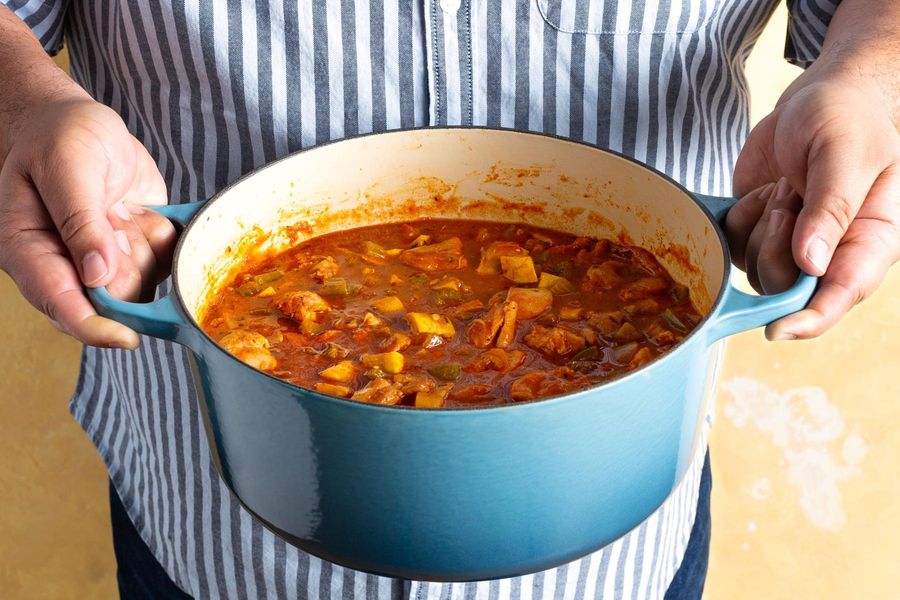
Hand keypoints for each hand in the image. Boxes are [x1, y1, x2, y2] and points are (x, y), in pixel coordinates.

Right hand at [0, 95, 175, 347]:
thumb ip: (80, 219)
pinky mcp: (134, 252)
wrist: (80, 122)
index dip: (95, 327)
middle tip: (118, 217)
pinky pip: (163, 262)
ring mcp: (103, 263)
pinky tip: (142, 211)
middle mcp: (66, 266)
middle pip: (109, 304)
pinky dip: (163, 237)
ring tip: (125, 207)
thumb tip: (96, 275)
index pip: (60, 304)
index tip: (127, 337)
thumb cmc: (60, 136)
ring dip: (146, 246)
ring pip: (141, 284)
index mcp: (29, 250)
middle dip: (128, 264)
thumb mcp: (68, 165)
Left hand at [726, 62, 899, 339]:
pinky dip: (739, 217)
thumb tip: (811, 265)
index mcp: (869, 241)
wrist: (823, 94)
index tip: (777, 329)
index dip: (809, 319)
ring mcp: (792, 243)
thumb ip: (830, 207)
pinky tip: (763, 190)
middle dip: (773, 250)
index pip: (841, 295)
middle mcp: (830, 252)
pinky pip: (733, 244)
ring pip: (755, 270)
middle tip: (786, 203)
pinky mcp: (761, 229)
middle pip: (785, 289)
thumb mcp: (847, 154)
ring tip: (782, 189)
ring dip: (757, 229)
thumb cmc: (850, 116)